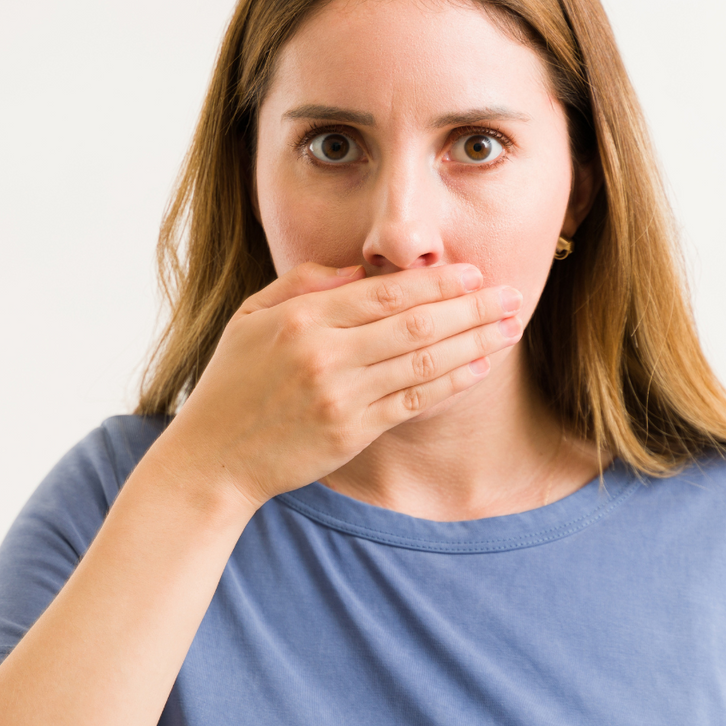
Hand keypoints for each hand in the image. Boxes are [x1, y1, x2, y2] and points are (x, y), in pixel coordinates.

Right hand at [157, 261, 523, 509]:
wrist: (214, 458)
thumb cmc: (232, 383)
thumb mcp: (251, 317)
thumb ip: (304, 284)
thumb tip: (361, 267)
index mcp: (302, 319)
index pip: (385, 292)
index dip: (436, 282)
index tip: (474, 272)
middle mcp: (325, 355)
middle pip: (415, 323)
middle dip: (471, 308)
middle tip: (512, 295)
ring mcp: (341, 396)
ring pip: (423, 362)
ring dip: (474, 343)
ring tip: (510, 327)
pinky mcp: (352, 432)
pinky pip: (414, 402)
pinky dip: (451, 382)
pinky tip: (480, 367)